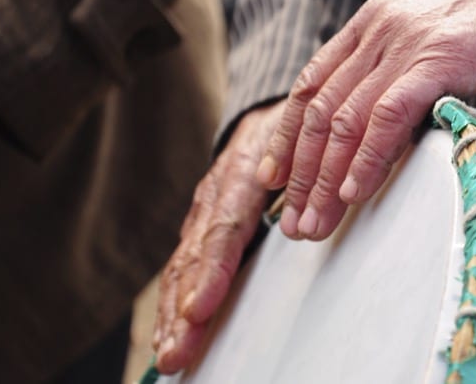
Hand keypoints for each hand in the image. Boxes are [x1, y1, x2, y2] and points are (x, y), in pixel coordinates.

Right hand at [153, 100, 285, 373]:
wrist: (267, 118)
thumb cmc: (294, 132)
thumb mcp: (306, 138)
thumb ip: (308, 176)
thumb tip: (306, 224)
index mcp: (241, 174)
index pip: (224, 228)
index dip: (211, 271)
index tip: (199, 309)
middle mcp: (213, 197)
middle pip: (194, 258)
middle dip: (183, 310)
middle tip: (177, 353)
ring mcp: (202, 213)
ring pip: (181, 267)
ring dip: (172, 315)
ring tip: (168, 357)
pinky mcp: (200, 227)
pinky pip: (182, 268)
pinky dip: (172, 304)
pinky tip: (167, 336)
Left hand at [256, 0, 475, 240]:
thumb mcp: (431, 37)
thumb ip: (398, 71)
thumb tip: (376, 127)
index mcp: (371, 22)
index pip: (311, 83)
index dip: (287, 135)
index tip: (273, 176)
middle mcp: (378, 28)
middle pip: (320, 109)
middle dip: (300, 171)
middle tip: (290, 220)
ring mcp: (406, 42)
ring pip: (346, 119)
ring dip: (324, 179)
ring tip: (314, 222)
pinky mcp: (437, 59)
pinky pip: (388, 117)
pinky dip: (367, 159)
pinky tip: (353, 192)